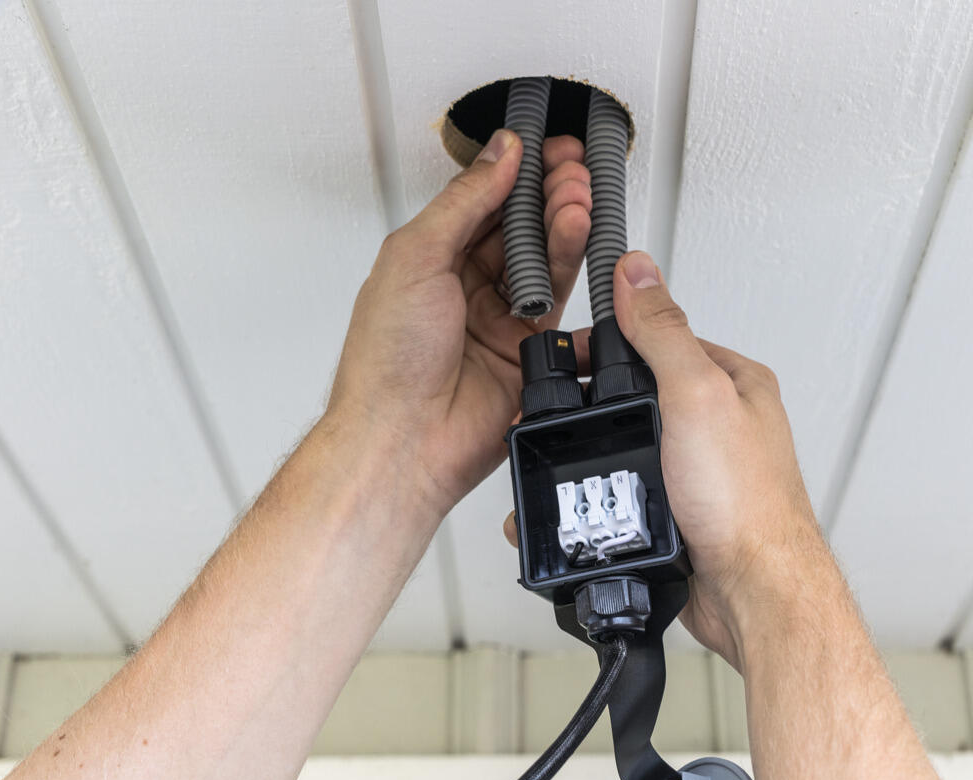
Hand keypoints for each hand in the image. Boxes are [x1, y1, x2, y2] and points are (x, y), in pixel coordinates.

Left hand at [324, 129, 592, 519]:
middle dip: (547, 194)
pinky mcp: (529, 352)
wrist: (404, 439)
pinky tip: (584, 243)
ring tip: (579, 200)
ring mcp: (499, 319)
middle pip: (519, 227)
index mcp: (429, 259)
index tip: (543, 147)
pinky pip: (562, 305)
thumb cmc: (388, 360)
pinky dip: (577, 273)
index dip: (514, 172)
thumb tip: (499, 154)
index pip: (481, 201)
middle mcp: (465, 287)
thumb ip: (463, 203)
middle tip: (572, 167)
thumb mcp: (415, 257)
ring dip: (564, 226)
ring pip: (544, 261)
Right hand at [503, 251, 821, 668]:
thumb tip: (636, 271)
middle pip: (642, 391)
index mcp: (734, 382)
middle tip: (556, 410)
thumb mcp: (696, 395)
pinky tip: (588, 494)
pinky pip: (633, 486)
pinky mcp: (681, 509)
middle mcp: (720, 422)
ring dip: (598, 448)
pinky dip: (606, 487)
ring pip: (634, 442)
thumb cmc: (745, 502)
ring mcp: (699, 468)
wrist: (752, 594)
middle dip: (597, 401)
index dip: (611, 340)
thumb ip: (662, 332)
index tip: (569, 353)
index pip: (663, 337)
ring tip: (562, 454)